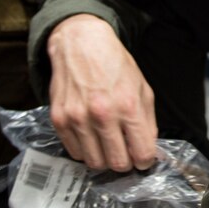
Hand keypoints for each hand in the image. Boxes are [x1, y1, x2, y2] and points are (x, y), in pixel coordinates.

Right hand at [45, 14, 157, 171]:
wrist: (81, 43)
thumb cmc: (114, 65)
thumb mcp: (142, 88)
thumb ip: (147, 122)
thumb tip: (149, 151)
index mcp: (128, 106)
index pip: (142, 154)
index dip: (145, 160)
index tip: (142, 157)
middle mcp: (102, 114)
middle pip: (118, 164)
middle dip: (125, 162)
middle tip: (125, 152)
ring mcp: (78, 118)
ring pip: (95, 163)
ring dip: (104, 159)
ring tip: (107, 145)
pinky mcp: (59, 119)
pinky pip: (75, 153)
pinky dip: (85, 150)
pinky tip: (91, 136)